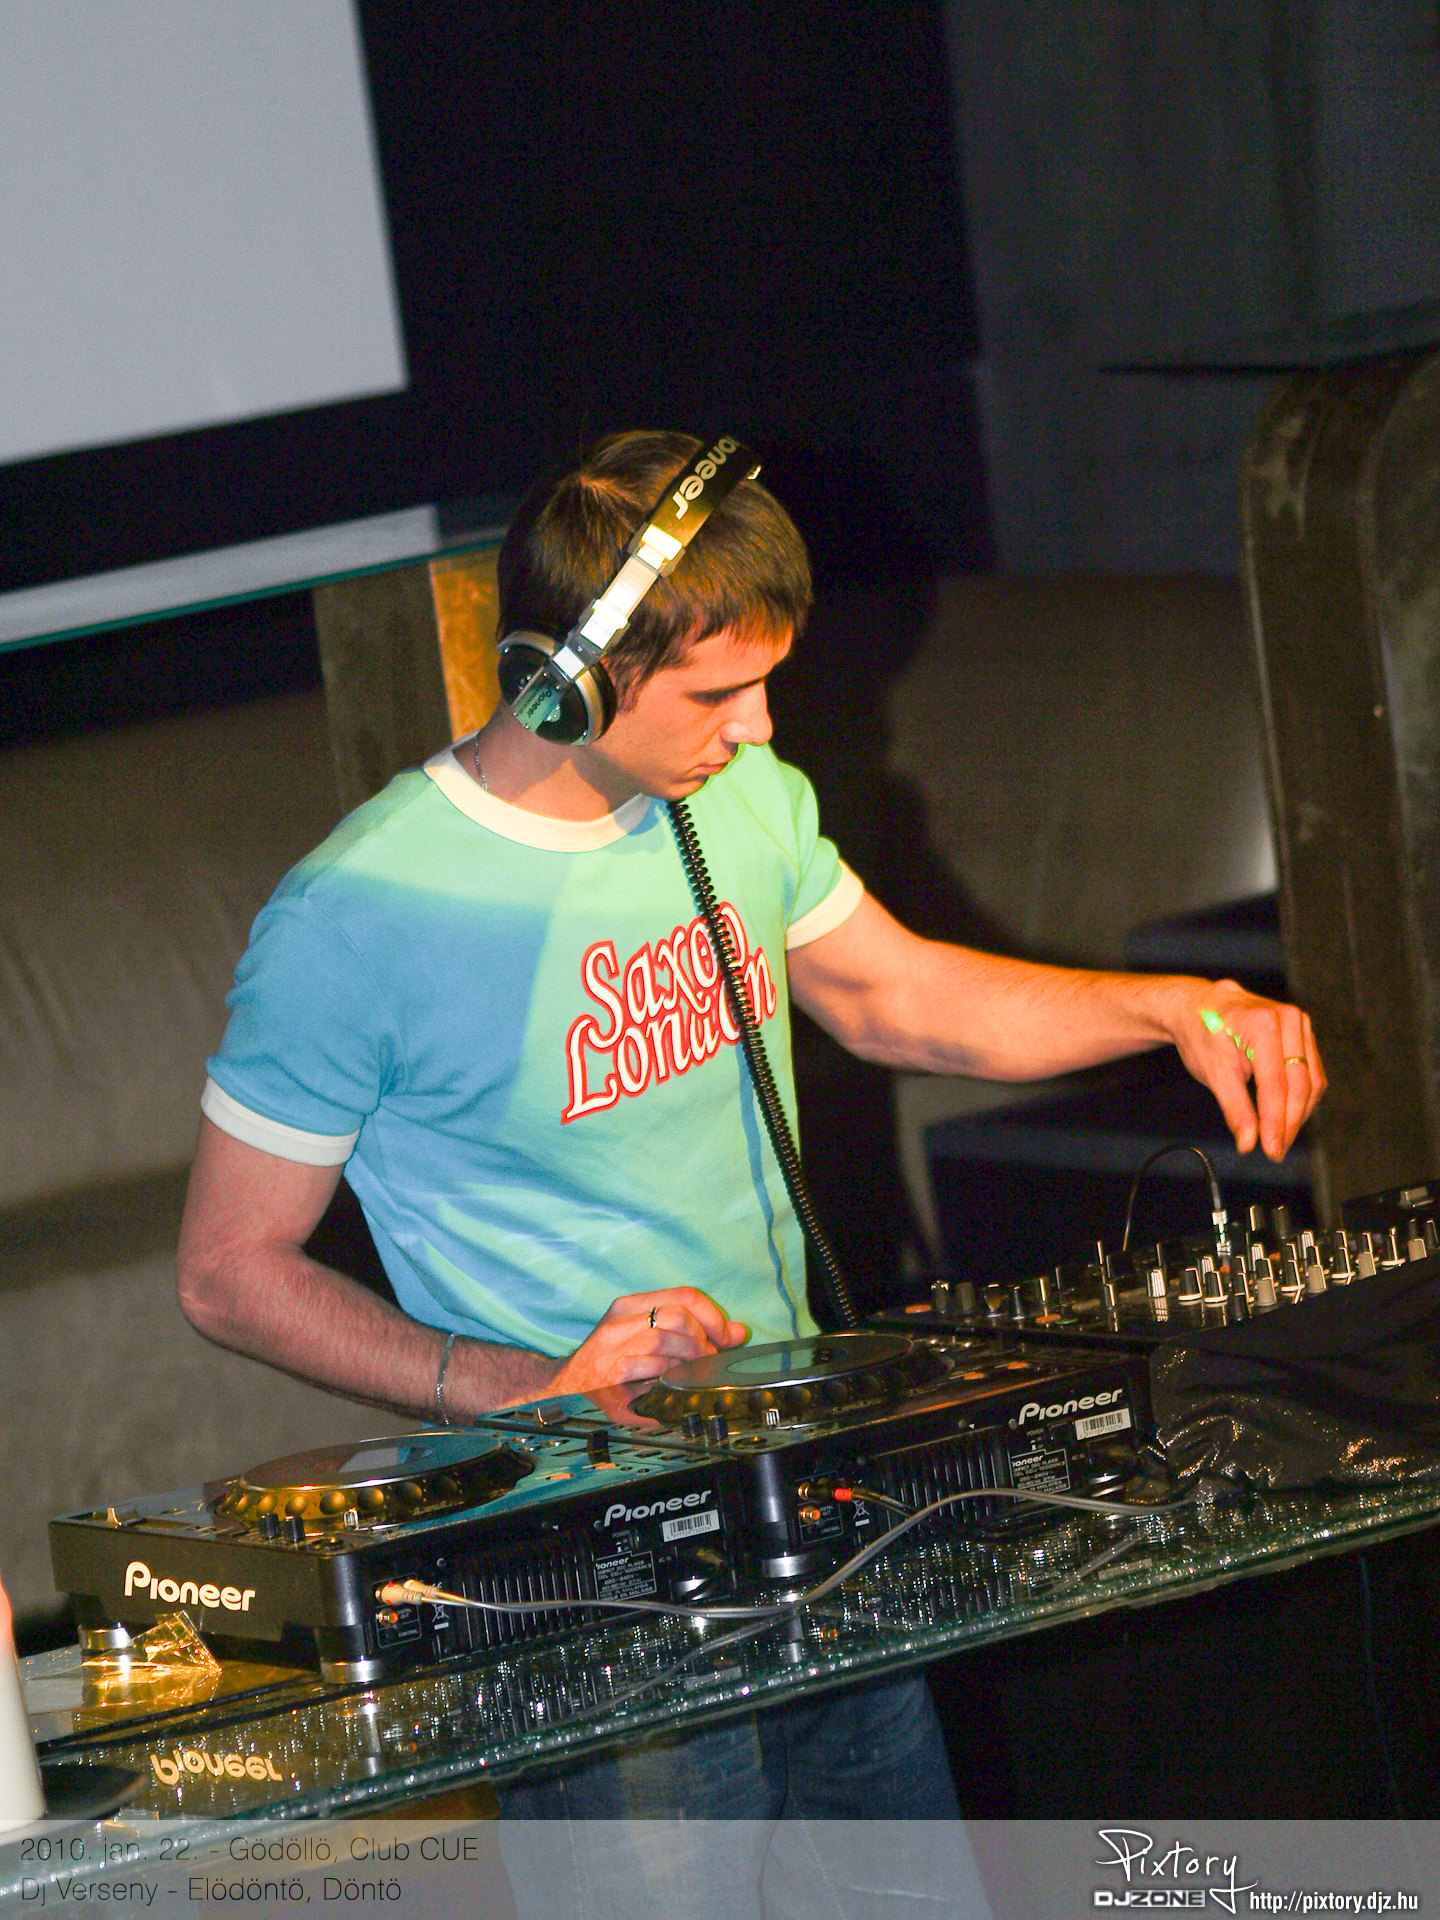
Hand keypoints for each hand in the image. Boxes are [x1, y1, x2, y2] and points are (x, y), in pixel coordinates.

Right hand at [548, 1287, 747, 1396]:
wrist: (567, 1381)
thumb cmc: (613, 1359)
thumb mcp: (649, 1335)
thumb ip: (691, 1329)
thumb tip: (738, 1332)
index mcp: (631, 1304)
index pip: (684, 1295)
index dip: (714, 1317)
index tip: (727, 1337)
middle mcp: (620, 1318)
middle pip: (678, 1317)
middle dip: (701, 1343)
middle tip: (705, 1361)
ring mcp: (612, 1345)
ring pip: (664, 1340)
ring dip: (686, 1361)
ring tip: (687, 1373)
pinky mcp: (609, 1372)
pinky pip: (650, 1368)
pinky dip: (666, 1377)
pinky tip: (667, 1383)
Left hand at [1169, 977, 1325, 1160]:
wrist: (1198, 1006)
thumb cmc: (1201, 1033)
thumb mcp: (1213, 1072)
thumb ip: (1235, 1109)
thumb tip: (1248, 1143)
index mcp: (1262, 1025)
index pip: (1277, 1085)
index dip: (1277, 1123)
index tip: (1272, 1150)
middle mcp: (1288, 1020)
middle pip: (1300, 1084)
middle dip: (1290, 1122)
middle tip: (1276, 1150)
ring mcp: (1300, 1023)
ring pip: (1311, 1080)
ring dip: (1299, 1113)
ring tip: (1280, 1138)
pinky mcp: (1303, 1032)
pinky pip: (1311, 1071)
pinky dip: (1301, 1097)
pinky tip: (1286, 1116)